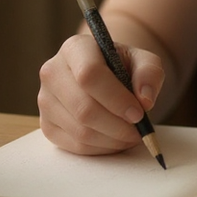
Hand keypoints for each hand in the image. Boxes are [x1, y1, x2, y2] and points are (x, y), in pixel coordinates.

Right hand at [38, 34, 164, 154]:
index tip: (139, 113)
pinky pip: (75, 146)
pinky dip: (101, 149)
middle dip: (117, 125)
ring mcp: (46, 101)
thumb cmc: (123, 66)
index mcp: (75, 48)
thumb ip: (150, 73)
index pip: (89, 74)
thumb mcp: (142, 60)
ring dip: (112, 139)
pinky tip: (116, 139)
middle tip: (139, 130)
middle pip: (83, 108)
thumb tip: (145, 100)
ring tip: (132, 135)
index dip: (116, 98)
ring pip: (80, 131)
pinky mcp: (47, 125)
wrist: (104, 77)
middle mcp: (53, 72)